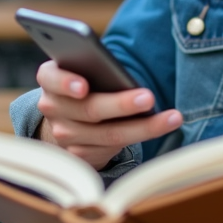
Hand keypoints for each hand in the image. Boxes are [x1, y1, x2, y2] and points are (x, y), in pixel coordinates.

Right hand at [34, 59, 181, 169]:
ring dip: (144, 127)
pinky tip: (163, 127)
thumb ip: (95, 68)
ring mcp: (64, 135)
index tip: (84, 86)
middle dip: (121, 105)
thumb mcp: (84, 68)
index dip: (66, 83)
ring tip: (173, 117)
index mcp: (50, 78)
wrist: (69, 116)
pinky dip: (140, 136)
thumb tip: (122, 77)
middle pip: (89, 109)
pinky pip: (113, 148)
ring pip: (108, 134)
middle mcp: (52, 107)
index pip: (51, 79)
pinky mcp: (80, 155)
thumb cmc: (87, 81)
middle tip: (149, 97)